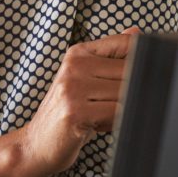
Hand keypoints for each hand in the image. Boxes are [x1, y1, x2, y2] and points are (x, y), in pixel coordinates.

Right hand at [17, 27, 138, 176]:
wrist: (37, 143)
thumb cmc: (66, 113)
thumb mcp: (84, 80)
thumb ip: (110, 57)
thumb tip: (137, 33)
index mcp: (78, 54)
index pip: (126, 45)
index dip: (140, 63)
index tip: (131, 80)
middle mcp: (74, 67)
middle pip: (131, 71)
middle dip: (130, 92)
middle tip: (109, 106)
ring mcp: (73, 88)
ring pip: (126, 93)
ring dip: (122, 110)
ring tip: (101, 116)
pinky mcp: (76, 111)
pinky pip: (118, 112)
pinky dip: (115, 122)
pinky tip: (97, 125)